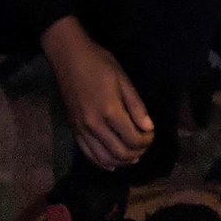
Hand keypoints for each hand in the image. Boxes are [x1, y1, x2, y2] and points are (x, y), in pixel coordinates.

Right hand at [42, 18, 153, 169]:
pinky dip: (103, 163)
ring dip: (122, 161)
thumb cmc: (99, 63)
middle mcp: (95, 125)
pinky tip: (112, 163)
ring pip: (104, 159)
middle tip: (144, 144)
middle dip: (137, 152)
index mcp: (110, 110)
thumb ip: (136, 105)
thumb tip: (148, 128)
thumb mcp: (122, 78)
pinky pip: (89, 155)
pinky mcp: (74, 131)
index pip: (133, 138)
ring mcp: (82, 130)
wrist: (69, 57)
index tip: (151, 133)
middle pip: (120, 152)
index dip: (146, 140)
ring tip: (132, 155)